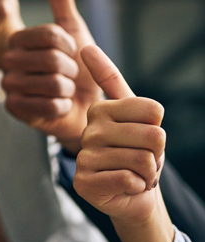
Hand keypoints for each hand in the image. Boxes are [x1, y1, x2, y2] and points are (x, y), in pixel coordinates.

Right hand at [2, 0, 102, 153]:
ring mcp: (8, 87)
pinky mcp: (14, 110)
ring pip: (52, 84)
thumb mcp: (73, 30)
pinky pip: (48, 106)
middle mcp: (7, 61)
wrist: (81, 106)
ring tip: (64, 91)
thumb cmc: (78, 67)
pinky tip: (59, 107)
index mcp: (17, 39)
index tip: (72, 53)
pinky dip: (63, 108)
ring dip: (69, 90)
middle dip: (71, 70)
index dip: (70, 45)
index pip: (49, 35)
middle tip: (68, 76)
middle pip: (51, 60)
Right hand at [74, 45, 172, 241]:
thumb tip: (85, 47)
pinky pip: (127, 179)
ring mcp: (83, 157)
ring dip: (147, 173)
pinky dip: (135, 186)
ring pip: (142, 160)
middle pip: (153, 136)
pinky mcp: (83, 182)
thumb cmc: (137, 153)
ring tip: (134, 173)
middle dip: (157, 155)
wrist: (133, 193)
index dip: (159, 129)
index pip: (153, 112)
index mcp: (100, 110)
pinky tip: (123, 186)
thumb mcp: (137, 116)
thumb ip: (111, 80)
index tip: (143, 137)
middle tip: (141, 160)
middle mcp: (88, 131)